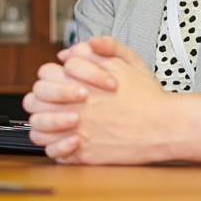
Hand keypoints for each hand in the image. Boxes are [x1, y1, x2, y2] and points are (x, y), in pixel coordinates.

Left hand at [23, 46, 174, 163]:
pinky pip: (53, 152)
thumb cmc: (148, 96)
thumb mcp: (129, 61)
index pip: (45, 74)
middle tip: (56, 102)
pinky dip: (54, 147)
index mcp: (81, 82)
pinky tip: (68, 141)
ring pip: (38, 127)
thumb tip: (72, 50)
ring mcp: (78, 130)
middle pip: (34, 99)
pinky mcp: (84, 153)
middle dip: (41, 98)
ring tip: (57, 121)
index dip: (53, 76)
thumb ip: (104, 47)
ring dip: (42, 122)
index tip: (64, 81)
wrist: (166, 126)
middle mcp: (75, 106)